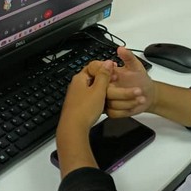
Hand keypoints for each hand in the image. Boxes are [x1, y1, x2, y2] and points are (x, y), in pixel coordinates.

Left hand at [56, 60, 114, 176]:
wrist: (74, 128)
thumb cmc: (85, 109)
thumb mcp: (98, 90)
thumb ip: (104, 76)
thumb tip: (108, 62)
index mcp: (80, 78)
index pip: (93, 66)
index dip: (105, 67)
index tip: (116, 70)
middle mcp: (77, 85)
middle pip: (93, 77)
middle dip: (106, 79)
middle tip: (117, 81)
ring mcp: (77, 95)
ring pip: (93, 88)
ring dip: (103, 89)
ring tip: (114, 92)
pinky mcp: (79, 105)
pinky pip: (91, 98)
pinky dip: (99, 98)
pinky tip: (105, 103)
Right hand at [106, 47, 156, 117]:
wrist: (147, 94)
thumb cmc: (140, 79)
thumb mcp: (136, 66)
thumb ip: (128, 57)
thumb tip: (121, 48)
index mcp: (108, 76)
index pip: (101, 76)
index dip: (109, 77)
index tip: (119, 76)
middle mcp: (105, 88)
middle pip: (105, 92)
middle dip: (123, 93)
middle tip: (138, 90)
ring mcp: (107, 100)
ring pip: (110, 104)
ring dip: (128, 102)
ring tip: (141, 97)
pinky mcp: (112, 111)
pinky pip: (114, 113)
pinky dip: (125, 110)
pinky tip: (135, 105)